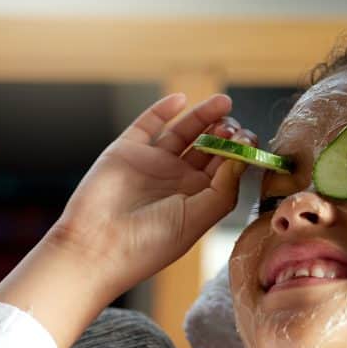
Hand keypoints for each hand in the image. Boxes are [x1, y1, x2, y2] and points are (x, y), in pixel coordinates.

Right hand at [0, 92, 253, 347]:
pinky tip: (181, 100)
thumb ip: (223, 189)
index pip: (223, 170)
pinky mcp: (127, 151)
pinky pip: (148, 125)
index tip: (249, 141)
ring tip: (223, 103)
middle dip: (225, 133)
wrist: (97, 248)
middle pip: (207, 147)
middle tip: (234, 123)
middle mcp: (174, 181)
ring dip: (204, 116)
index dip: (238, 153)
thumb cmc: (148, 244)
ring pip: (183, 132)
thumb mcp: (196, 220)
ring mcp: (151, 164)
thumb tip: (240, 157)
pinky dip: (163, 110)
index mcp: (194, 201)